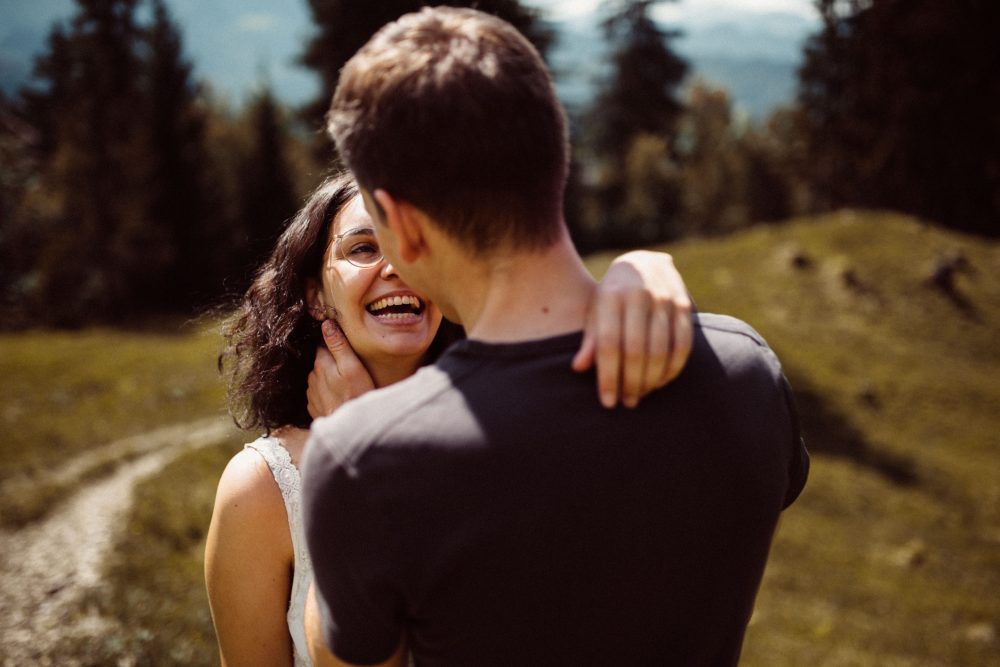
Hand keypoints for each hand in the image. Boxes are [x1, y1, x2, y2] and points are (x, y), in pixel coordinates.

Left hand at [307, 320, 375, 418]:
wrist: (349, 429)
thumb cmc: (357, 395)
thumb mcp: (353, 366)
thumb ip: (339, 345)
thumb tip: (326, 324)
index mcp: (321, 363)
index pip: (324, 345)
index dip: (334, 344)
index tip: (346, 347)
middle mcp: (312, 376)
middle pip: (322, 361)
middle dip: (332, 362)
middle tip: (350, 367)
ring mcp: (311, 393)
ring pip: (320, 378)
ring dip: (330, 378)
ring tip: (346, 384)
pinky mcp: (314, 406)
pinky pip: (320, 394)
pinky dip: (328, 393)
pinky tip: (340, 397)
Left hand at [572, 250, 693, 408]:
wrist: (644, 263)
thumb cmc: (612, 296)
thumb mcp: (596, 312)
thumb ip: (590, 339)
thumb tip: (579, 368)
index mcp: (611, 296)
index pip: (609, 344)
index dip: (608, 377)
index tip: (608, 402)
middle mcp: (639, 295)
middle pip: (636, 351)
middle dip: (631, 383)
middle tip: (627, 402)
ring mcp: (665, 298)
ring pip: (661, 351)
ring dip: (651, 380)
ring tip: (641, 395)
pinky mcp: (684, 305)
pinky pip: (683, 344)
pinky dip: (673, 368)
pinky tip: (661, 382)